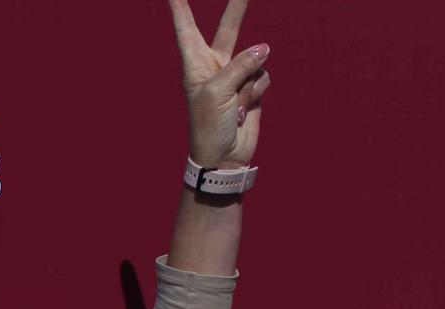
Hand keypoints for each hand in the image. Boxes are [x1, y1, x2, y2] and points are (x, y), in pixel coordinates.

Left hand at [170, 0, 269, 167]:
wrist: (223, 157)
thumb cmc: (209, 126)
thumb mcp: (218, 91)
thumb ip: (241, 64)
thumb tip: (264, 48)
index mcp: (195, 64)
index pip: (186, 28)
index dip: (180, 8)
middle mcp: (215, 66)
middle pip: (228, 28)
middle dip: (238, 7)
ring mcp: (235, 76)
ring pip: (254, 60)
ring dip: (249, 83)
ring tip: (236, 106)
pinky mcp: (252, 88)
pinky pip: (263, 76)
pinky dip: (258, 91)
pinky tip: (247, 108)